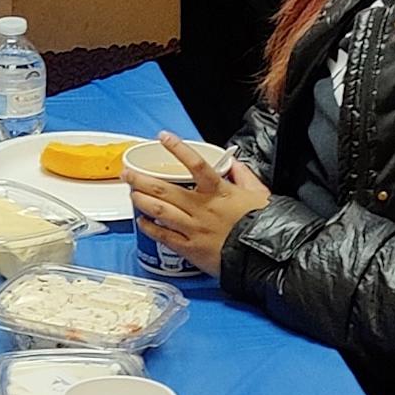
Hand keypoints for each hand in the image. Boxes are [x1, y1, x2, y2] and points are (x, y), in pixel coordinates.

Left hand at [124, 130, 271, 278]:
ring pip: (159, 210)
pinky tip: (142, 221)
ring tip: (131, 193)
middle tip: (128, 172)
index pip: (195, 163)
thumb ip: (244, 176)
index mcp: (218, 191)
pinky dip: (150, 227)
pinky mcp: (191, 249)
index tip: (163, 136)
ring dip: (140, 200)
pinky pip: (164, 236)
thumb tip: (234, 162)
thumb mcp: (259, 194)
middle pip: (164, 189)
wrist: (267, 257)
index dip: (178, 148)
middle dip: (141, 179)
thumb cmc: (265, 225)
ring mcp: (193, 229)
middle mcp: (201, 208)